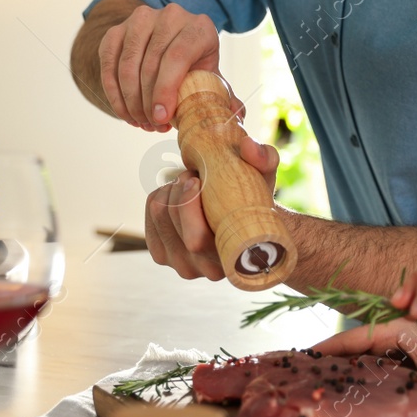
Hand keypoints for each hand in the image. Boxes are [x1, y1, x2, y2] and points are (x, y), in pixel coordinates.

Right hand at [98, 3, 226, 130]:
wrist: (168, 41)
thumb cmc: (194, 64)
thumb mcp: (210, 74)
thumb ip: (223, 95)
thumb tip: (237, 115)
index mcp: (199, 27)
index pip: (178, 56)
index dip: (166, 90)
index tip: (162, 118)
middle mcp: (169, 16)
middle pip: (151, 63)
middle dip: (148, 102)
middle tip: (152, 126)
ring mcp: (140, 20)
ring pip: (128, 65)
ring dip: (131, 101)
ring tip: (140, 123)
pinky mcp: (117, 30)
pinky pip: (109, 65)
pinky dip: (114, 94)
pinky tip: (125, 113)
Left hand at [144, 137, 278, 280]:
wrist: (244, 222)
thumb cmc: (256, 202)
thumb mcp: (266, 178)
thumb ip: (265, 158)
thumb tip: (248, 146)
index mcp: (227, 260)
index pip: (195, 240)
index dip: (189, 205)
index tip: (197, 178)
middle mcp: (200, 269)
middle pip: (170, 222)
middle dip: (179, 188)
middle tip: (194, 174)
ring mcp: (178, 264)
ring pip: (159, 216)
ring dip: (170, 189)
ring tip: (190, 182)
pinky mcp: (162, 254)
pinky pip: (150, 215)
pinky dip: (161, 195)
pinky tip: (178, 193)